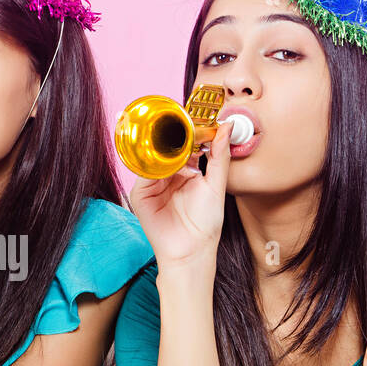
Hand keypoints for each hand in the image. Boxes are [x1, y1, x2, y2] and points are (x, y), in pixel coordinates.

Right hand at [128, 119, 231, 274]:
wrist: (190, 251)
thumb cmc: (205, 224)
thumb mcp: (216, 185)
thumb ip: (219, 156)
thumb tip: (226, 126)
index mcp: (186, 171)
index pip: (184, 144)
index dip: (190, 130)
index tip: (197, 114)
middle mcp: (168, 174)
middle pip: (166, 148)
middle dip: (172, 134)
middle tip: (181, 118)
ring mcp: (153, 183)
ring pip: (153, 157)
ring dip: (160, 145)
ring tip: (170, 133)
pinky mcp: (140, 193)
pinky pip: (142, 172)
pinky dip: (149, 162)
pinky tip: (159, 156)